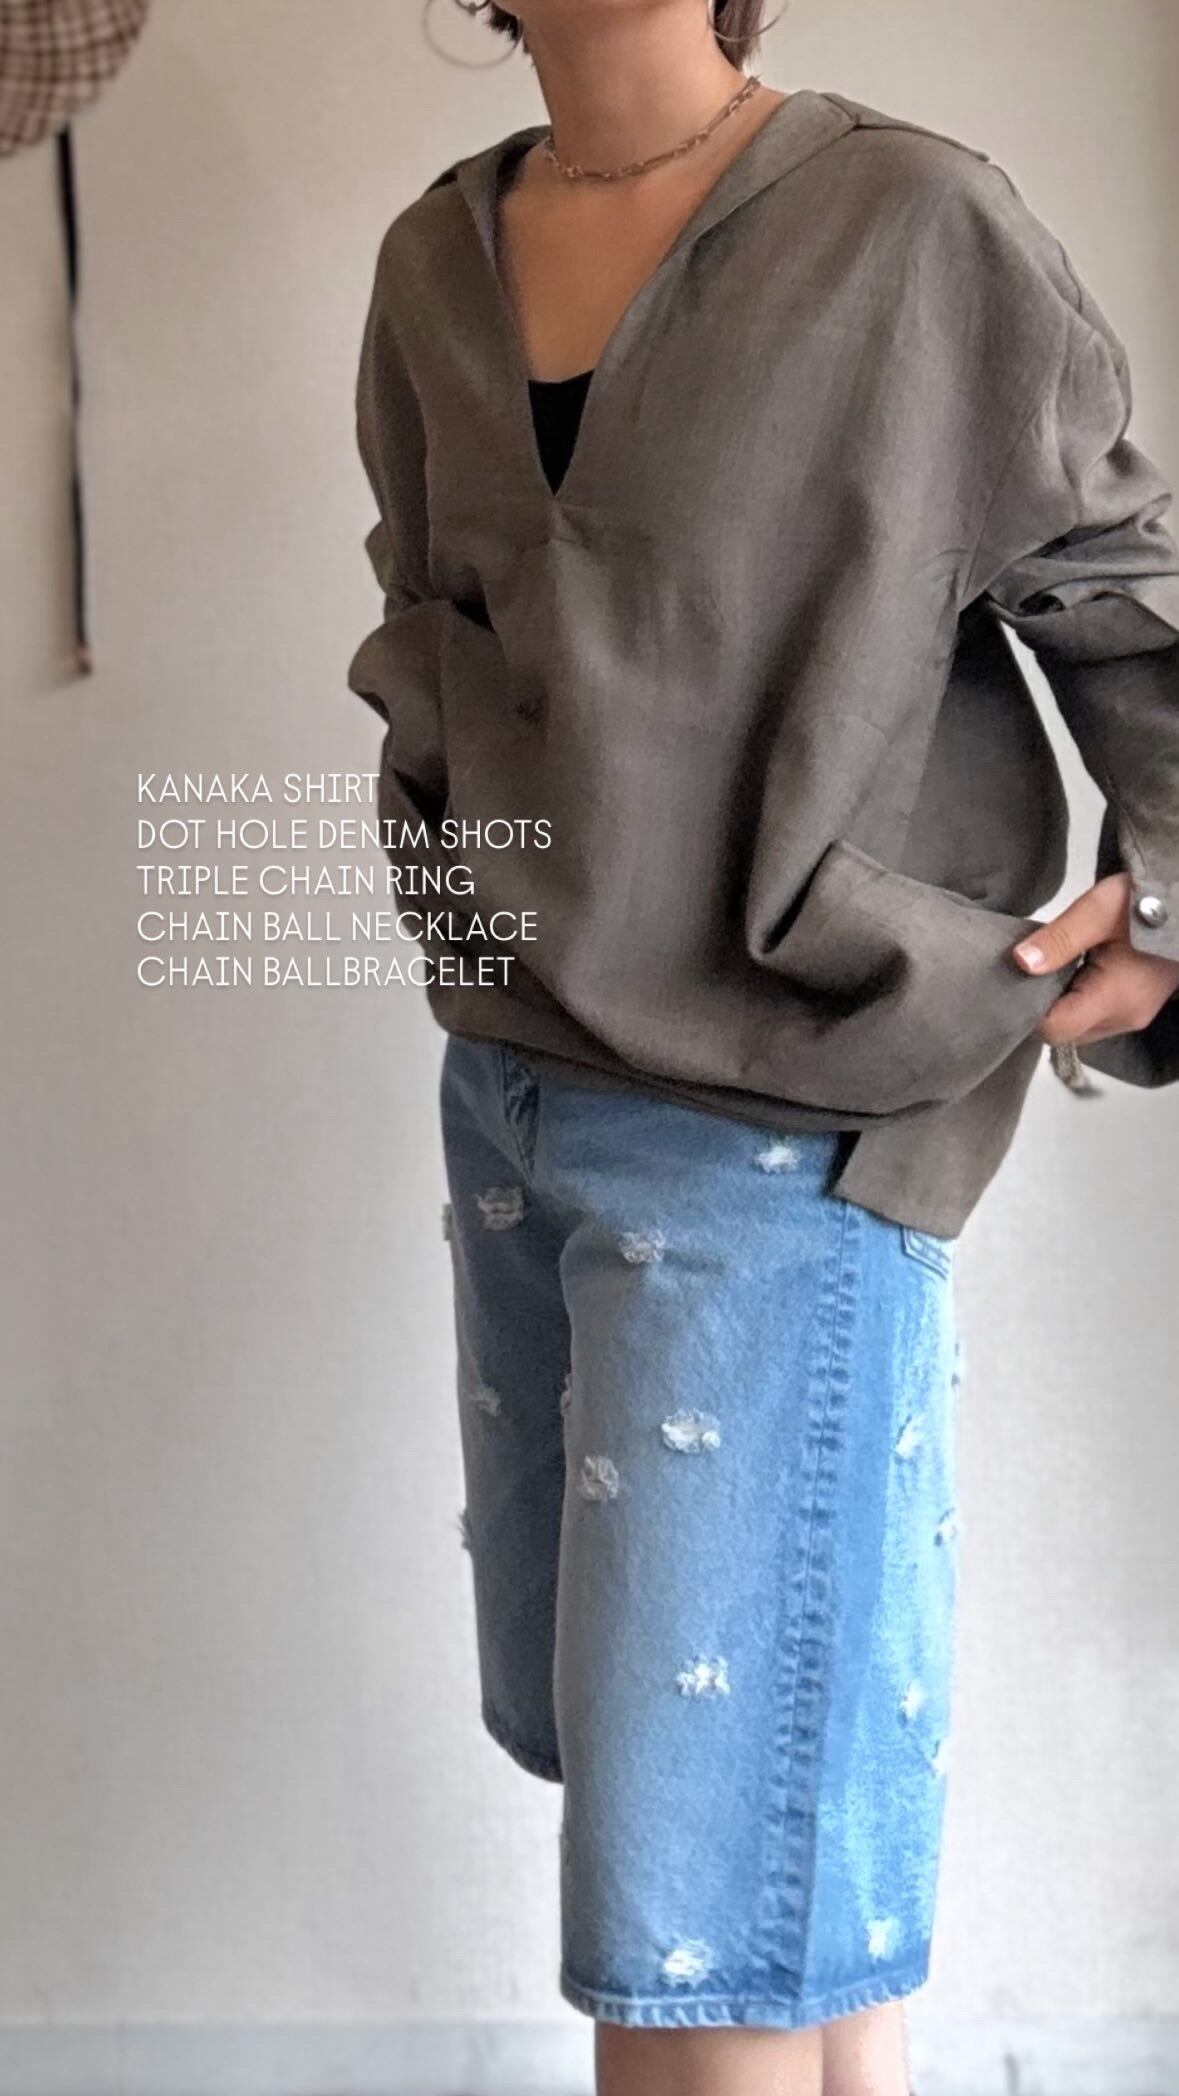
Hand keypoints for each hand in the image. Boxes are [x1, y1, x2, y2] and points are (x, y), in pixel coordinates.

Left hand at [1011, 872, 1178, 1046]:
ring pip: (1080, 1028)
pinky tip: (1079, 972)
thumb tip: (1020, 963)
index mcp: (1114, 998)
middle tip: (1040, 969)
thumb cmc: (1145, 906)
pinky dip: (1081, 1001)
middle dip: (1045, 1006)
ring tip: (1061, 967)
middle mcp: (1124, 1018)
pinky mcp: (1137, 1010)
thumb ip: (1059, 939)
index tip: (1019, 980)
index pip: (1055, 1030)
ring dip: (1063, 1004)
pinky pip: (1096, 1018)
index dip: (1030, 1009)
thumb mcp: (1097, 911)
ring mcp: (1133, 1017)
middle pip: (1065, 1033)